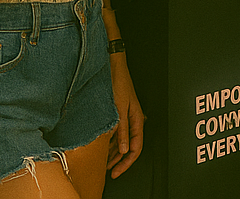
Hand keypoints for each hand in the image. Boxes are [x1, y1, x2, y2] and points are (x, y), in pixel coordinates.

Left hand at [106, 55, 144, 176]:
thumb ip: (122, 130)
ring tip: (103, 163)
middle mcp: (132, 120)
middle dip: (120, 160)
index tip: (116, 171)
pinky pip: (116, 134)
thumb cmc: (118, 84)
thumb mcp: (119, 110)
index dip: (127, 162)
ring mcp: (125, 118)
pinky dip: (110, 143)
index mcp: (137, 119)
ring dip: (114, 153)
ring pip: (122, 141)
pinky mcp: (118, 114)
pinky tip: (102, 148)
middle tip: (109, 172)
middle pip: (130, 146)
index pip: (136, 147)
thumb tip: (124, 149)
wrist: (112, 68)